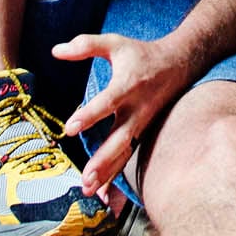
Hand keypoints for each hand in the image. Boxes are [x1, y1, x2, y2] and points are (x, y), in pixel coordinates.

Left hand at [53, 32, 191, 194]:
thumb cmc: (142, 54)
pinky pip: (129, 156)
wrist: (180, 64)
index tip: (70, 128)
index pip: (108, 102)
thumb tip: (55, 51)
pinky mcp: (142, 133)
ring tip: (89, 191)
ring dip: (108, 173)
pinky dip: (116, 175)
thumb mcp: (115, 43)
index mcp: (128, 85)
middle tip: (86, 177)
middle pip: (120, 138)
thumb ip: (85, 45)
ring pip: (125, 152)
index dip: (89, 115)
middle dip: (103, 159)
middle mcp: (137, 108)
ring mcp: (142, 124)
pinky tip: (102, 192)